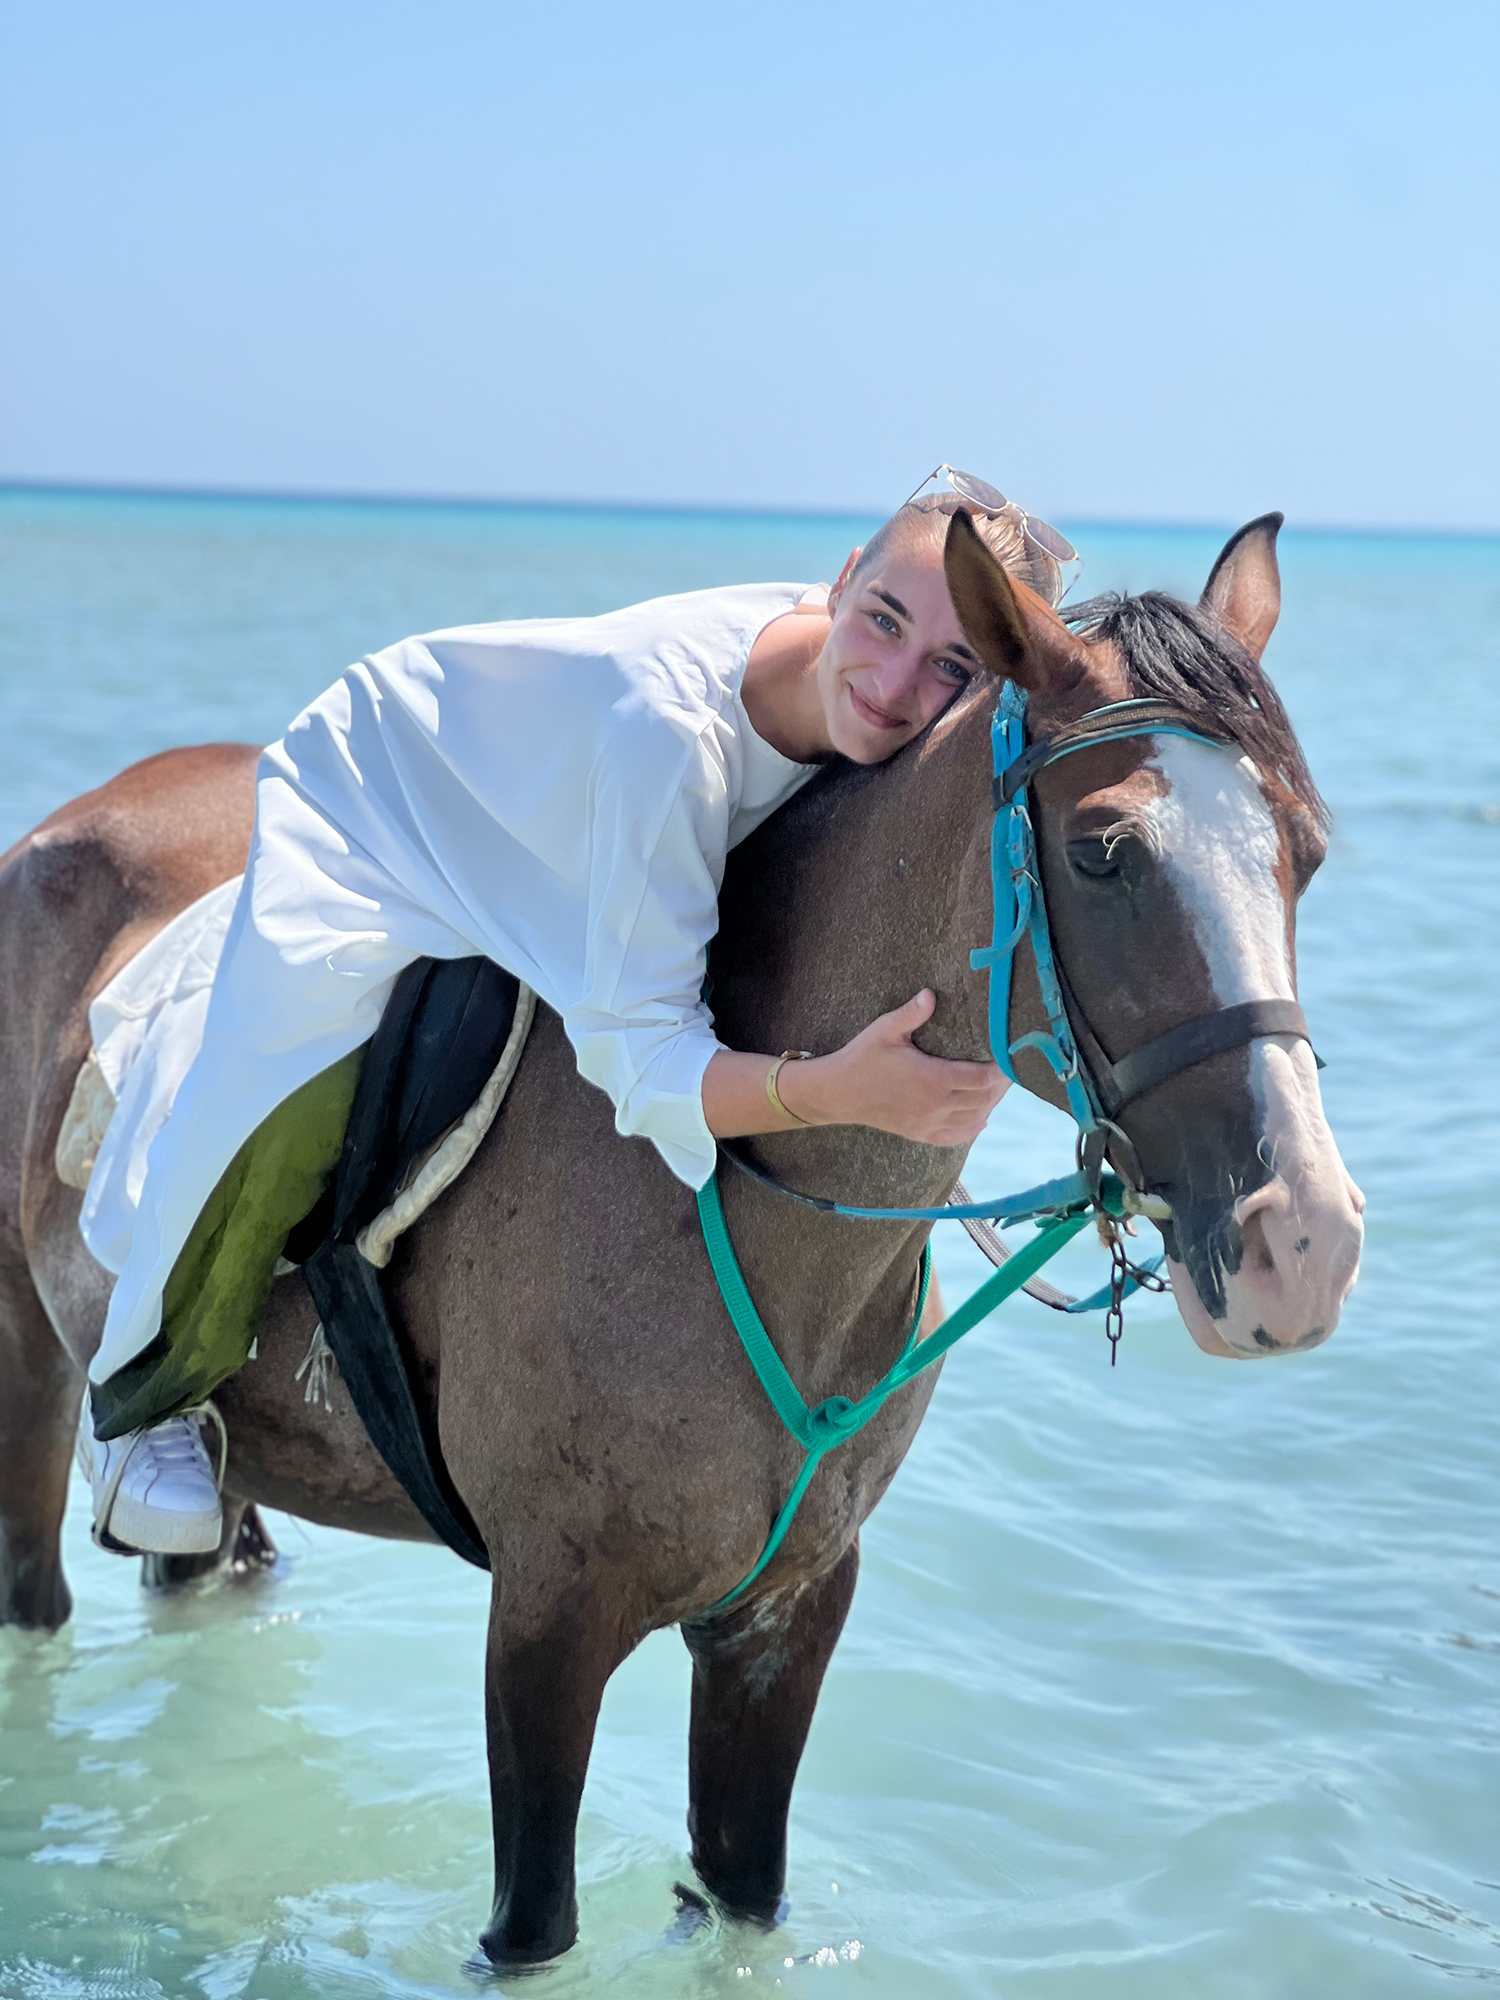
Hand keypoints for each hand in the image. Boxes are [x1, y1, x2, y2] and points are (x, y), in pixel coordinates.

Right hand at [780, 990, 1007, 1145]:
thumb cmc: (862, 1058)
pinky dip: (971, 1130)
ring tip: (997, 1090)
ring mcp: (927, 1122)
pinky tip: (980, 1121)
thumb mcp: (884, 1030)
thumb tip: (930, 994)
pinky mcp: (918, 1133)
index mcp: (931, 1078)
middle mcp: (934, 1104)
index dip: (1001, 1071)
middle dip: (1000, 1086)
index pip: (981, 1078)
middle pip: (983, 1100)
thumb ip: (911, 1014)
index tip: (1009, 1058)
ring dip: (989, 1105)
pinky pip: (953, 1137)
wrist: (838, 1093)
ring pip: (972, 1119)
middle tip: (1010, 1071)